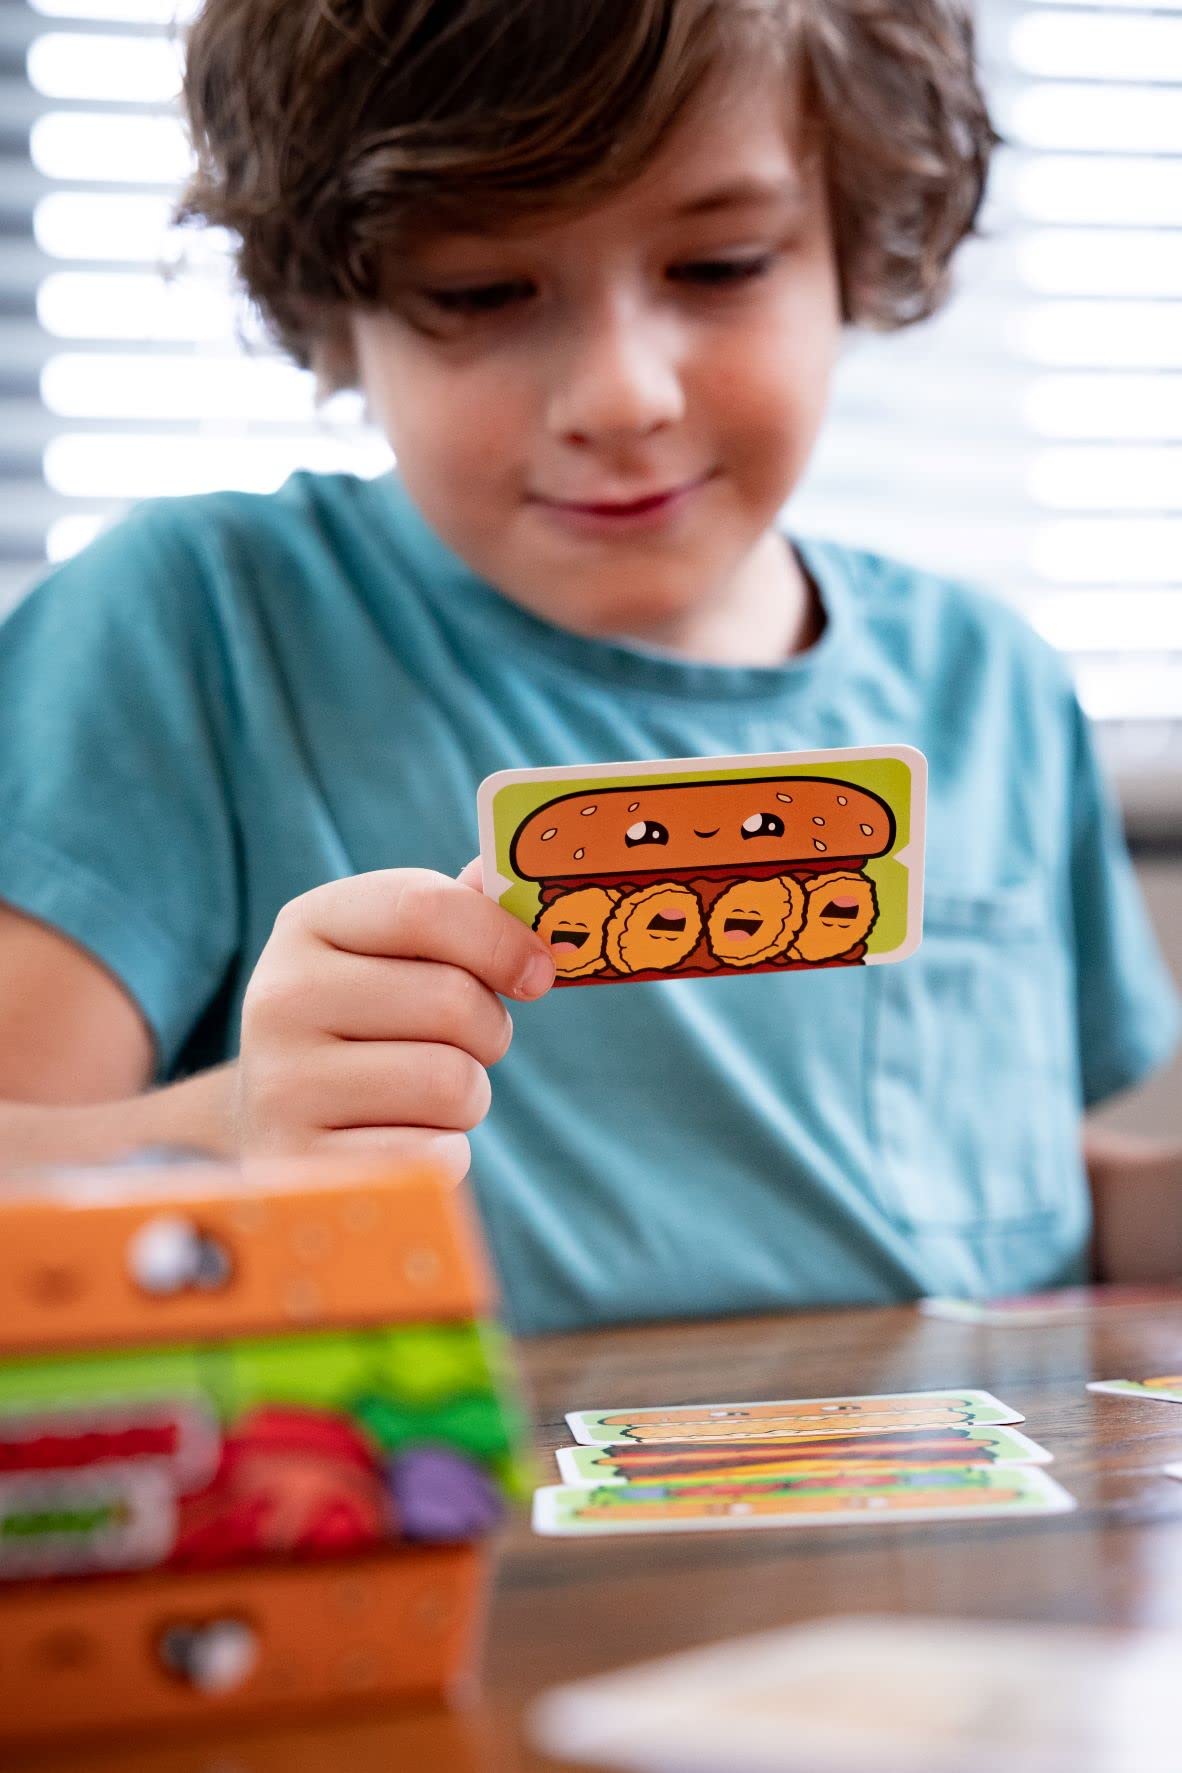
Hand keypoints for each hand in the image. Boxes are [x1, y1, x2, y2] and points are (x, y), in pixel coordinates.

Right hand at [235, 862, 554, 1168]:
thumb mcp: (392, 952)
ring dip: (468, 1096)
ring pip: (452, 1082)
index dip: (502, 938)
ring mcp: (280, 1086)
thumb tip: (502, 868)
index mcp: (307, 924)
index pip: (424, 906)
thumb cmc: (365, 1024)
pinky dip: (445, 1152)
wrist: (276, 1121)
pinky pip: (437, 1156)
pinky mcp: (303, 1168)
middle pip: (453, 1001)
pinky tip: (399, 1140)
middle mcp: (279, 997)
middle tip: (462, 1045)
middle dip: (488, 1030)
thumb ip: (455, 911)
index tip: (538, 972)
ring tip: (424, 1096)